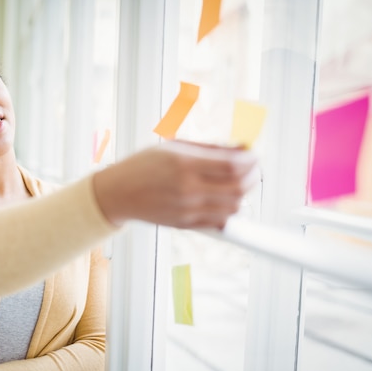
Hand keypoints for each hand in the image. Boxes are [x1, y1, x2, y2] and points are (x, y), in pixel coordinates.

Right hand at [93, 140, 258, 228]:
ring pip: (233, 207)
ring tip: (239, 184)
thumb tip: (242, 148)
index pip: (233, 165)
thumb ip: (209, 148)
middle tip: (252, 169)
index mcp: (184, 164)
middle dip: (253, 177)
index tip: (254, 156)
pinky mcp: (185, 224)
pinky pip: (219, 222)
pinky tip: (224, 200)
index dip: (251, 160)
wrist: (117, 193)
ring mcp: (187, 209)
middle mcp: (187, 188)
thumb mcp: (174, 146)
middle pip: (238, 187)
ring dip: (242, 195)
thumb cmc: (143, 165)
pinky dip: (229, 211)